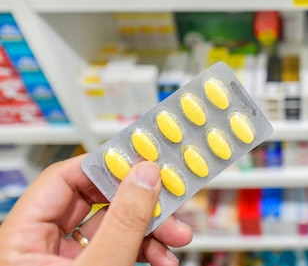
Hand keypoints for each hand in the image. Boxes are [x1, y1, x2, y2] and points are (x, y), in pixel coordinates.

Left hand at [0, 154, 192, 265]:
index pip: (66, 178)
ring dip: (149, 231)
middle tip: (173, 206)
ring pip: (110, 226)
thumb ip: (124, 222)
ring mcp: (59, 262)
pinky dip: (141, 251)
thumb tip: (145, 175)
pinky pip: (114, 249)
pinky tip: (162, 260)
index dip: (108, 166)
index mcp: (20, 237)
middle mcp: (37, 244)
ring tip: (177, 243)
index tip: (147, 162)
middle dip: (140, 205)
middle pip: (95, 201)